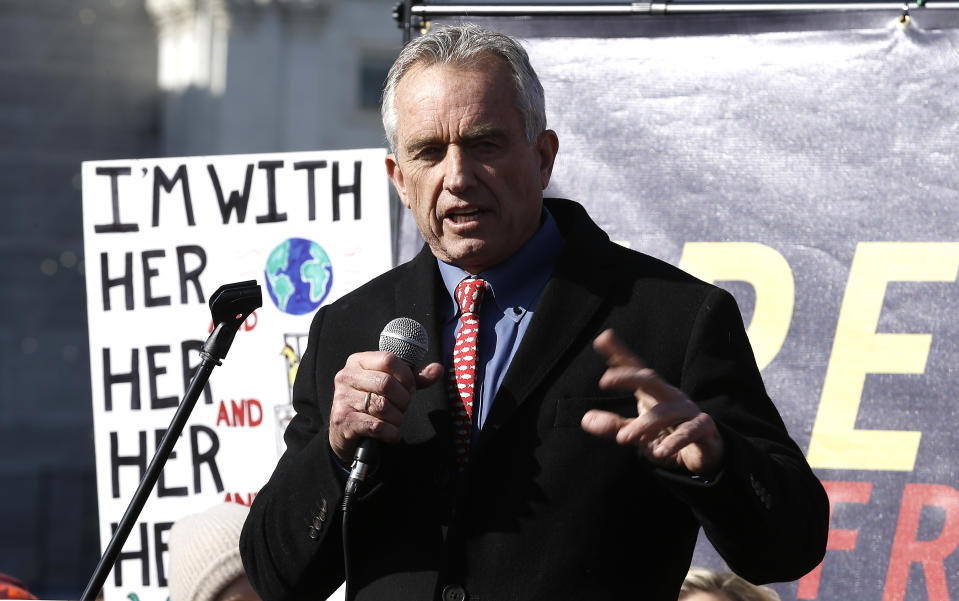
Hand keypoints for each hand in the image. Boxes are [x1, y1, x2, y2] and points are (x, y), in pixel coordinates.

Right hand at [329, 351, 443, 465]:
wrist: (344, 432)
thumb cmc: (371, 404)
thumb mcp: (391, 387)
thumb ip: (414, 378)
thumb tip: (437, 369)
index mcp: (358, 362)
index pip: (388, 359)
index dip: (406, 375)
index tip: (410, 387)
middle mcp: (346, 376)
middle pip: (386, 383)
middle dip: (403, 399)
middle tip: (403, 406)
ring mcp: (342, 398)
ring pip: (382, 406)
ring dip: (397, 418)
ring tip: (395, 420)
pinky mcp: (343, 420)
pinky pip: (377, 426)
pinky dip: (391, 433)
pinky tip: (391, 434)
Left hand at [580, 329, 723, 476]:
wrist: (704, 454)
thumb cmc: (666, 436)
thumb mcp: (637, 433)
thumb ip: (614, 425)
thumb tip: (585, 419)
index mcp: (652, 393)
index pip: (635, 370)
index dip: (619, 354)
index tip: (601, 339)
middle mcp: (670, 395)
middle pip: (650, 379)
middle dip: (629, 376)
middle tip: (605, 380)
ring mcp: (688, 410)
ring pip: (664, 412)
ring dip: (643, 424)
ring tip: (623, 438)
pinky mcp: (703, 428)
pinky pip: (689, 432)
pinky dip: (674, 442)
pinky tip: (660, 452)